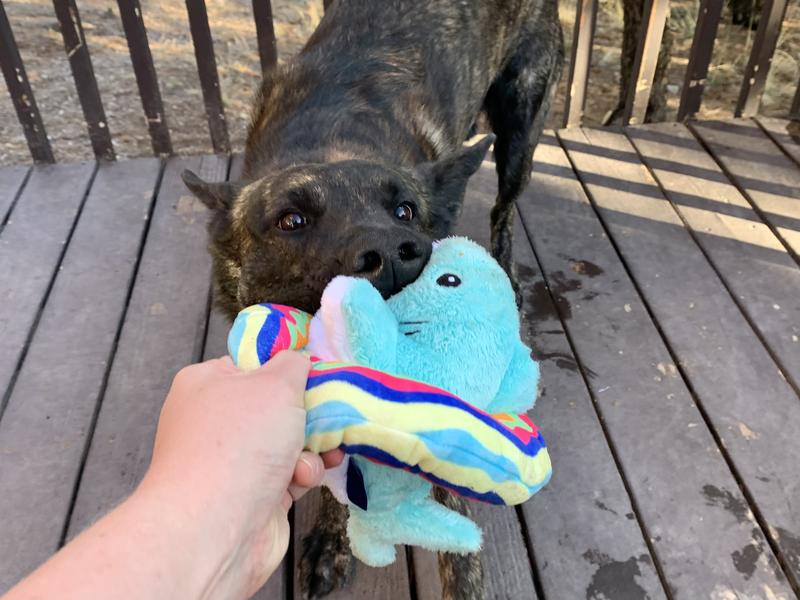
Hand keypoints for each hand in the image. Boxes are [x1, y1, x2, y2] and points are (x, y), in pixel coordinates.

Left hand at [140, 352, 342, 598]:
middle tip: (330, 415)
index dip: (285, 369)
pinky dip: (302, 474)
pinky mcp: (252, 495)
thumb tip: (298, 360)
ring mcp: (232, 461)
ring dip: (310, 447)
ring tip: (320, 454)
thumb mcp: (275, 384)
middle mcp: (215, 421)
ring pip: (289, 441)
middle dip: (308, 413)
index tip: (314, 376)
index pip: (252, 365)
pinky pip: (289, 473)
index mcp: (206, 384)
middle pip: (276, 405)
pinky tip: (301, 480)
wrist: (215, 529)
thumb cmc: (240, 443)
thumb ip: (294, 364)